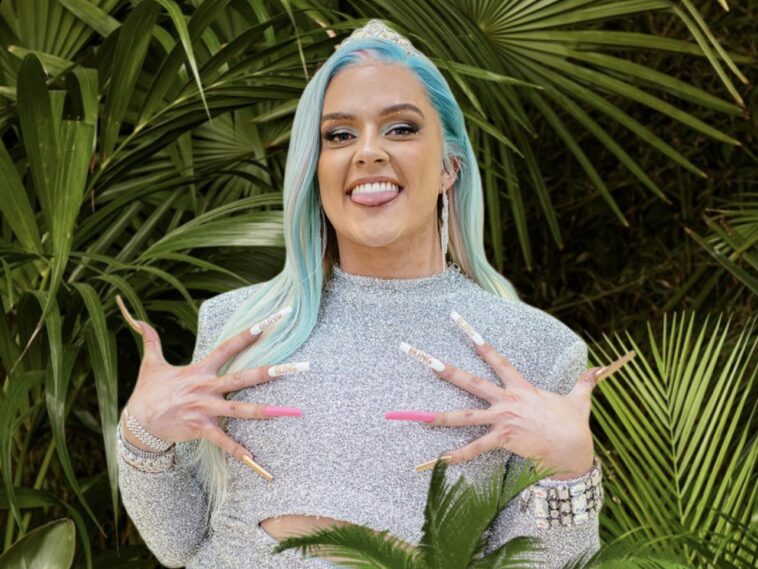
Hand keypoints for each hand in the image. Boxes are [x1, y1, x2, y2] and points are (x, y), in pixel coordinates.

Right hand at [116, 295, 303, 475]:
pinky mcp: (201, 429)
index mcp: (199, 371)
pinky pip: (223, 441)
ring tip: (285, 412)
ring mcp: (205, 409)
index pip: (226, 348)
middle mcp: (206, 388)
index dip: (245, 336)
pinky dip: (237, 450)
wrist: (137, 424)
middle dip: (268, 372)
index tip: (265, 324)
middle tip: (291, 367)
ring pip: (238, 409)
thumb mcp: (150, 364)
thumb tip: (140, 320)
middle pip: (242, 378)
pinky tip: (254, 458)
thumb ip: (150, 340)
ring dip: (262, 411)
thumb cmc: (148, 393)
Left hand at [392, 339, 604, 479]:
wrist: (574, 450)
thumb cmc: (573, 426)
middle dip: (447, 371)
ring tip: (419, 417)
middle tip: (426, 361)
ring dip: (441, 417)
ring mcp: (503, 420)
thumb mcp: (579, 400)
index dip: (481, 344)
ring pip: (466, 417)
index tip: (464, 328)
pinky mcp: (503, 439)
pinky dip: (457, 456)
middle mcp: (507, 400)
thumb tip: (598, 370)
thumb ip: (584, 383)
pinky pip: (476, 449)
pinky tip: (440, 461)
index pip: (498, 360)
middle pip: (472, 382)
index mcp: (521, 388)